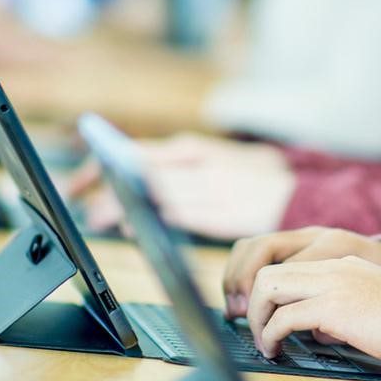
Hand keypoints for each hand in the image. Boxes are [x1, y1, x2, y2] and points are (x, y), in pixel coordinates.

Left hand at [67, 135, 293, 240]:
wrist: (302, 192)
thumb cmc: (253, 180)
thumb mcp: (216, 160)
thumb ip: (180, 168)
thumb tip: (135, 178)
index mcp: (193, 149)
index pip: (136, 152)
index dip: (100, 165)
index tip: (78, 181)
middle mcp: (197, 162)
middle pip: (138, 172)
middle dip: (104, 190)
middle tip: (80, 205)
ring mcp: (209, 185)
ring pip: (152, 192)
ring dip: (120, 207)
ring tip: (97, 219)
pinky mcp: (221, 210)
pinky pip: (177, 216)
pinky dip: (151, 222)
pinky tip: (135, 231)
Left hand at [243, 255, 380, 358]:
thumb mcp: (368, 305)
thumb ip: (339, 309)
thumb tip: (316, 330)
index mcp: (342, 263)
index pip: (289, 266)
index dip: (269, 293)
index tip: (265, 318)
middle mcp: (333, 267)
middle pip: (269, 271)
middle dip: (252, 302)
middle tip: (254, 329)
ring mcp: (333, 283)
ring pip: (268, 287)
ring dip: (257, 317)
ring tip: (264, 342)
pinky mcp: (333, 307)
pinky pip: (284, 318)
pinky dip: (271, 335)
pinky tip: (275, 350)